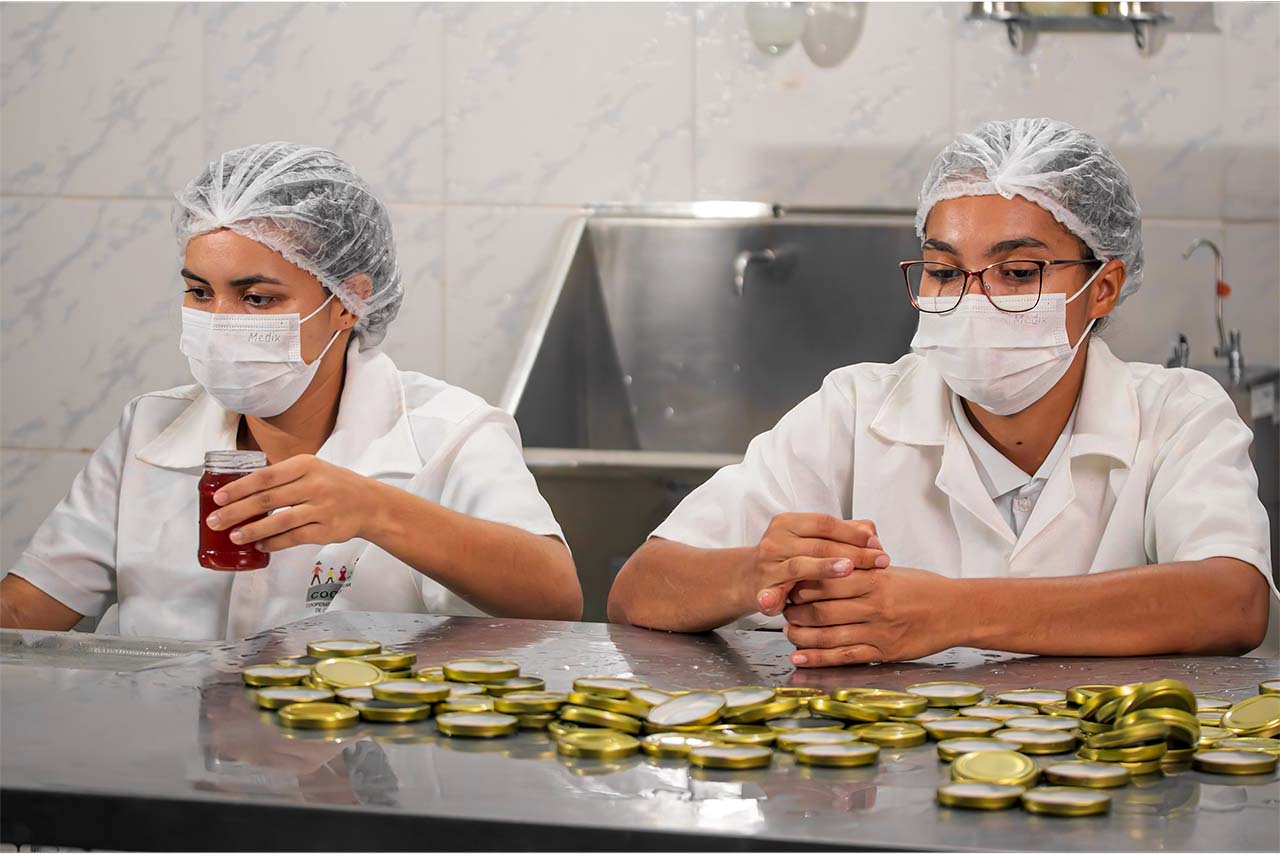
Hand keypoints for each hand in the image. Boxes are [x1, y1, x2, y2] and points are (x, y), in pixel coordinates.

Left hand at [204, 454, 385, 551]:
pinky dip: (274, 543)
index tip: (218, 498)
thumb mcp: (312, 469)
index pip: (265, 476)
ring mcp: (322, 509)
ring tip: (234, 537)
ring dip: (253, 530)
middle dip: (236, 511)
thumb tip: (241, 489)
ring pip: (280, 521)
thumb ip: (282, 476)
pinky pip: (294, 538)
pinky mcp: (327, 530)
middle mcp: (314, 485)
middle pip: (268, 499)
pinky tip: (260, 546)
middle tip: (215, 521)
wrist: (370, 503)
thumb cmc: (334, 484)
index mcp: (306, 465)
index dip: (239, 488)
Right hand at [742, 514, 889, 617]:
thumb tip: (872, 533)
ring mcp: (768, 566)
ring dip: (823, 568)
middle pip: (819, 545)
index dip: (852, 532)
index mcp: (788, 523)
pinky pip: (770, 594)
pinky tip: (777, 603)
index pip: (825, 523)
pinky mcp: (761, 589)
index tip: (877, 543)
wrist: (750, 577)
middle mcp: (775, 541)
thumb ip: (842, 533)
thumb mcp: (812, 539)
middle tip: (879, 561)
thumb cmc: (790, 556)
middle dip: (853, 553)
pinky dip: (771, 598)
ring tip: (847, 569)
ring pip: (800, 566)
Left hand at [782, 567, 964, 666]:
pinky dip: (818, 658)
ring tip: (788, 632)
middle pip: (823, 609)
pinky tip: (799, 657)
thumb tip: (824, 565)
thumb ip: (860, 569)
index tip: (788, 584)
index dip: (802, 584)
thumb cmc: (923, 587)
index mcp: (875, 580)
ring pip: (829, 635)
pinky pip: (845, 657)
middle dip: (796, 611)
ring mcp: (880, 632)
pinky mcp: (885, 653)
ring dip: (802, 635)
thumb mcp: (891, 570)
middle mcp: (875, 606)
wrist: (958, 611)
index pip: (828, 581)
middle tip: (781, 609)